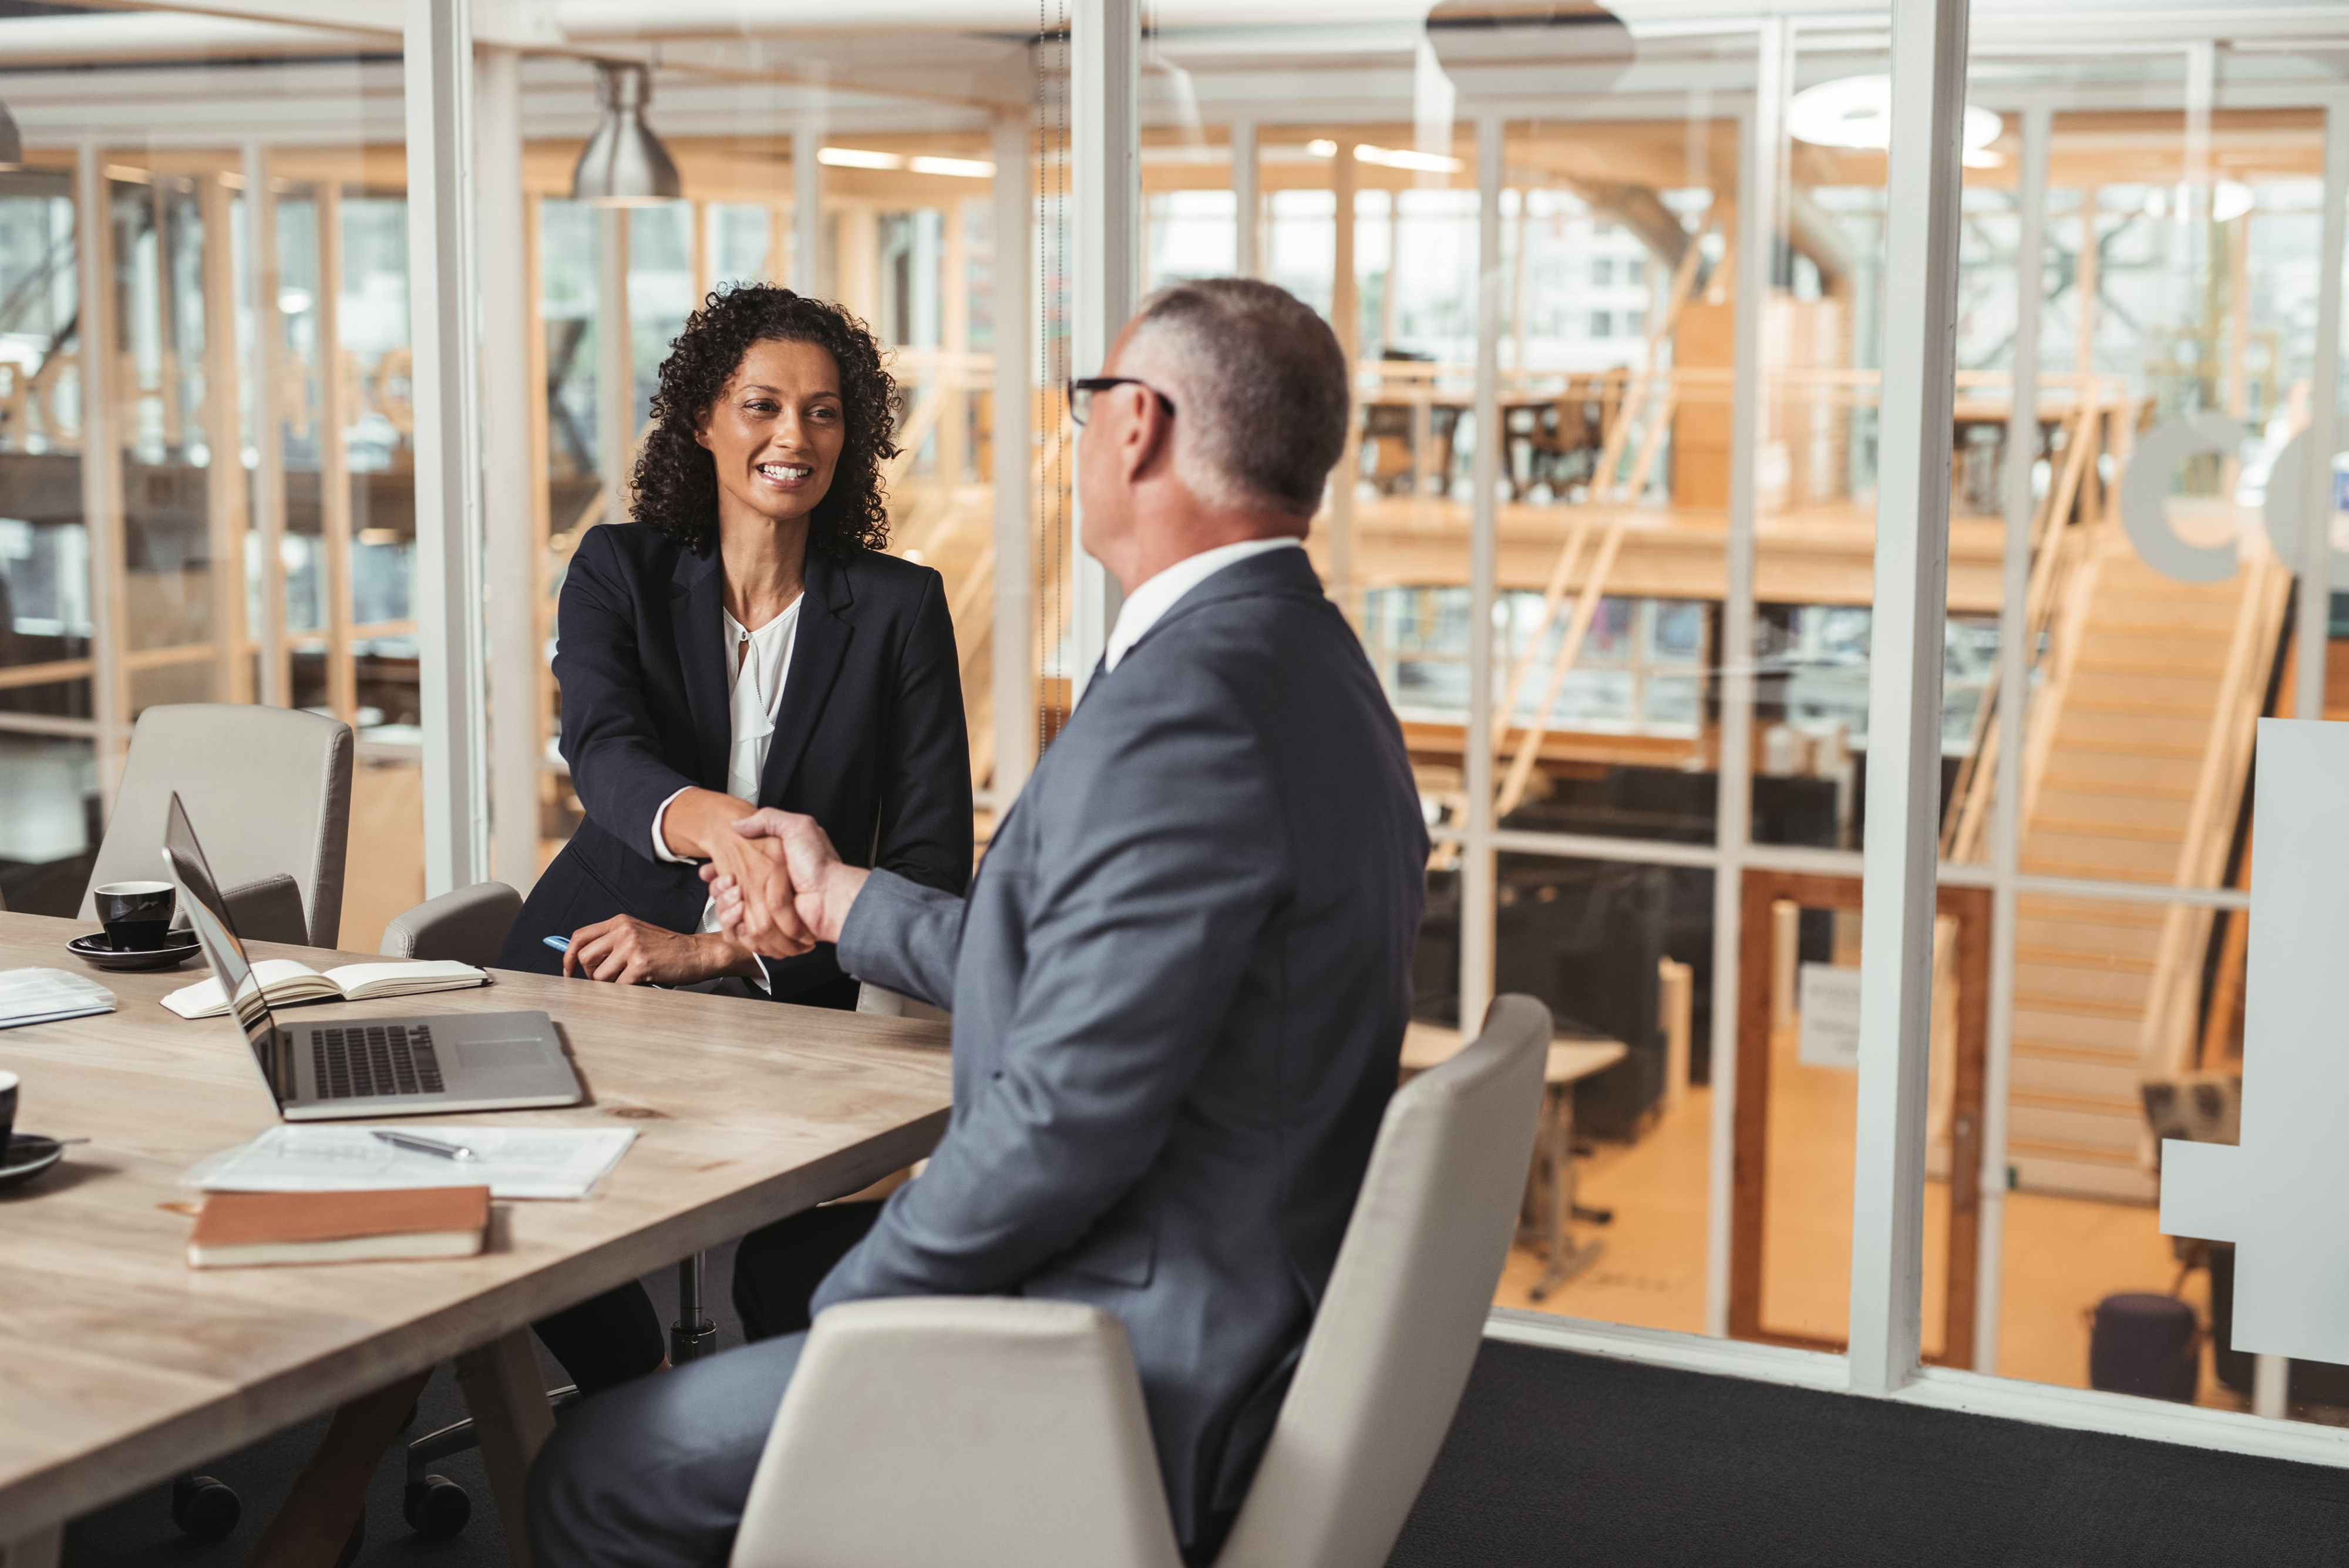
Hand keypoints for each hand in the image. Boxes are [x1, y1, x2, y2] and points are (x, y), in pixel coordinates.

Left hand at [561, 915, 756, 985]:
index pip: (580, 937)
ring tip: (629, 980)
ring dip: (610, 985)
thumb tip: (581, 961)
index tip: (568, 971)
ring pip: (599, 975)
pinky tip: (640, 983)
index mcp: (619, 922)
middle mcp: (622, 931)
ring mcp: (631, 946)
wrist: (697, 953)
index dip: (568, 957)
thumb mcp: (637, 936)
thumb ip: (612, 943)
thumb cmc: (668, 949)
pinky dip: (626, 991)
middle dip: (590, 975)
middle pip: (585, 958)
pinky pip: (618, 986)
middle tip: (607, 980)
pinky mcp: (640, 964)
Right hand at [701, 809, 866, 953]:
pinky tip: (739, 910)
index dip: (716, 875)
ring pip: (726, 916)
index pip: (730, 876)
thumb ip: (768, 819)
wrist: (831, 896)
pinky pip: (737, 936)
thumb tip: (740, 824)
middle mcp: (763, 895)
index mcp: (767, 873)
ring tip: (736, 895)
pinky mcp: (764, 934)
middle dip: (717, 890)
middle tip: (727, 881)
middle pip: (723, 898)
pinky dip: (733, 925)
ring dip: (724, 906)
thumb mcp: (798, 827)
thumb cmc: (819, 864)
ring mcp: (763, 915)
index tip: (708, 870)